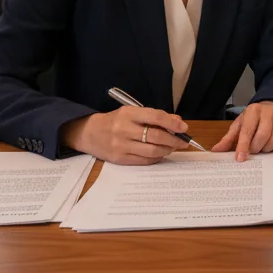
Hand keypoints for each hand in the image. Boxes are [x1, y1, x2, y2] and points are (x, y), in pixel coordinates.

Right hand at [60, 106, 187, 164]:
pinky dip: (156, 158)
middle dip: (173, 140)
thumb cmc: (115, 121)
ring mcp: (121, 145)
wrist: (89, 133)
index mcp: (128, 114)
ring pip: (152, 150)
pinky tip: (160, 154)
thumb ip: (154, 116)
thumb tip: (177, 122)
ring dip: (167, 150)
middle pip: (155, 136)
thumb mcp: (131, 112)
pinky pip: (144, 160)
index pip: (155, 117)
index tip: (184, 128)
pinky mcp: (120, 159)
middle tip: (183, 142)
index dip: (172, 123)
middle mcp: (124, 129)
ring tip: (172, 148)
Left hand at [212, 101, 272, 161]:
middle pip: (262, 137)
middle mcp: (269, 112)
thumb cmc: (254, 118)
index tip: (239, 158)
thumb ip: (229, 138)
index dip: (243, 146)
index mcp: (253, 110)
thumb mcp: (240, 124)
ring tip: (261, 145)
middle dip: (255, 148)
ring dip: (265, 149)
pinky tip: (270, 143)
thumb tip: (216, 151)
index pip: (247, 131)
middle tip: (252, 149)